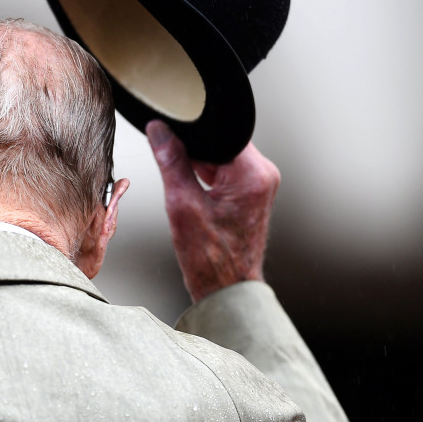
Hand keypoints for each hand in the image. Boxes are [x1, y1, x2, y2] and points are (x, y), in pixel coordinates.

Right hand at [147, 120, 280, 302]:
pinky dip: (207, 179)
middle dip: (195, 154)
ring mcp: (259, 184)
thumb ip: (171, 161)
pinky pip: (225, 172)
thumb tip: (160, 131)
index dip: (192, 132)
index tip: (173, 140)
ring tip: (194, 200)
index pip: (220, 131)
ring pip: (220, 157)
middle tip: (184, 183)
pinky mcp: (251, 193)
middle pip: (220, 142)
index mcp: (253, 174)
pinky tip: (198, 202)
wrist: (227, 290)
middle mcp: (262, 175)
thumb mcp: (181, 204)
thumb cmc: (212, 260)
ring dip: (200, 169)